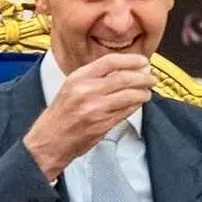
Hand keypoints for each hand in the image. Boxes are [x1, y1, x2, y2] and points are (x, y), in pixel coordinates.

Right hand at [23, 53, 154, 180]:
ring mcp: (95, 108)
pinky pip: (126, 111)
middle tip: (152, 77)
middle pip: (124, 77)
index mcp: (78, 78)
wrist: (49, 141)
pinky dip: (136, 105)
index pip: (110, 61)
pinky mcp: (102, 124)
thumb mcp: (71, 87)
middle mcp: (86, 91)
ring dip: (143, 92)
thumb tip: (122, 68)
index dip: (131, 59)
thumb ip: (94, 76)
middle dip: (143, 76)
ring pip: (129, 95)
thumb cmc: (60, 115)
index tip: (143, 61)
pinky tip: (138, 103)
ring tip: (147, 91)